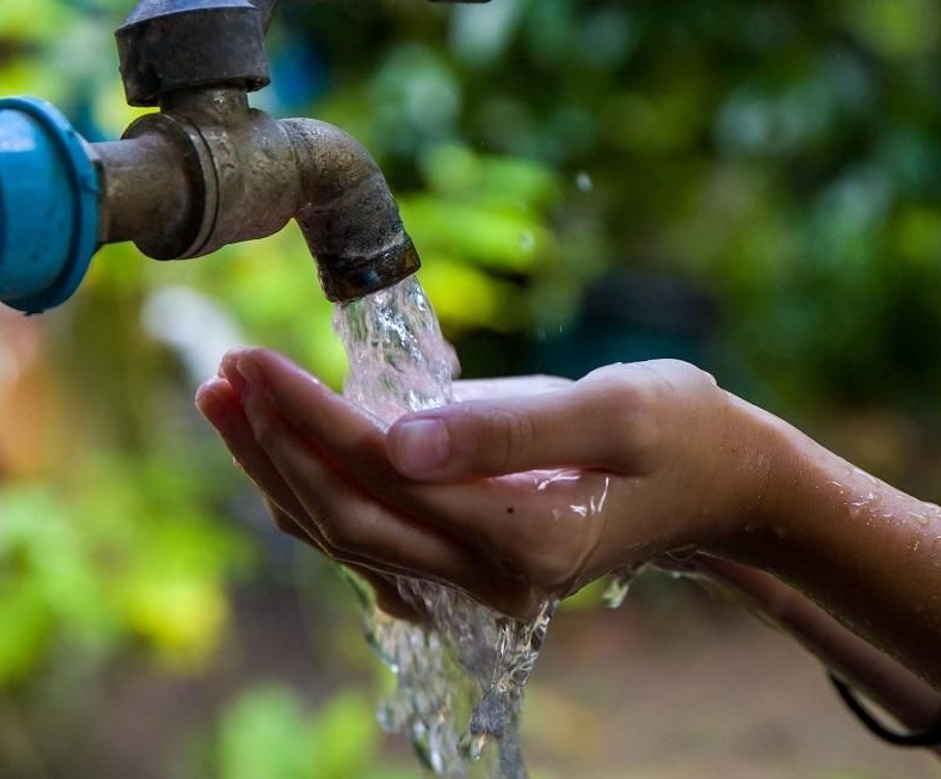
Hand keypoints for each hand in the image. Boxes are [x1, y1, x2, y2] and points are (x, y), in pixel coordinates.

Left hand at [195, 350, 766, 619]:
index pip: (383, 476)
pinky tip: (277, 436)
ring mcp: (473, 580)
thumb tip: (397, 435)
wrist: (718, 486)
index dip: (306, 419)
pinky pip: (366, 532)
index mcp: (524, 537)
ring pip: (343, 533)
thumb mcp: (617, 408)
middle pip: (343, 518)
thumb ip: (509, 427)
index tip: (251, 359)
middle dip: (272, 446)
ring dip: (276, 467)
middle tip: (222, 370)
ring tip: (225, 394)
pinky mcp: (464, 562)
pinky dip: (311, 484)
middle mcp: (489, 578)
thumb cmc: (678, 431)